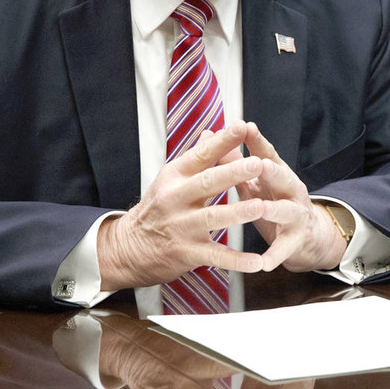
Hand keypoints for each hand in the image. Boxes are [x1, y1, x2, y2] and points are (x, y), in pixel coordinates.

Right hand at [98, 122, 267, 290]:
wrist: (129, 247)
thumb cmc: (158, 208)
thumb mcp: (172, 178)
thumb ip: (196, 157)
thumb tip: (212, 131)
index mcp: (176, 176)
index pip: (201, 155)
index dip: (223, 141)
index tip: (242, 126)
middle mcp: (177, 198)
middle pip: (208, 183)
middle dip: (233, 173)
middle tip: (257, 164)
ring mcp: (182, 226)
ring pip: (212, 218)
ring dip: (237, 213)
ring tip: (259, 207)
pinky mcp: (187, 252)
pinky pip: (215, 256)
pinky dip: (236, 260)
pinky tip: (256, 262)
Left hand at [228, 121, 348, 272]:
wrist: (307, 236)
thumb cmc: (273, 203)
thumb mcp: (254, 182)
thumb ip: (234, 161)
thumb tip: (212, 136)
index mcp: (277, 174)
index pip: (268, 154)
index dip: (258, 141)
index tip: (246, 127)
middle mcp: (290, 191)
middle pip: (284, 178)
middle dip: (272, 171)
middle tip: (259, 165)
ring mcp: (296, 215)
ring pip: (287, 211)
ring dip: (275, 210)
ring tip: (262, 209)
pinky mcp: (296, 240)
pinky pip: (286, 248)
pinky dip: (276, 255)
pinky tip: (264, 262)